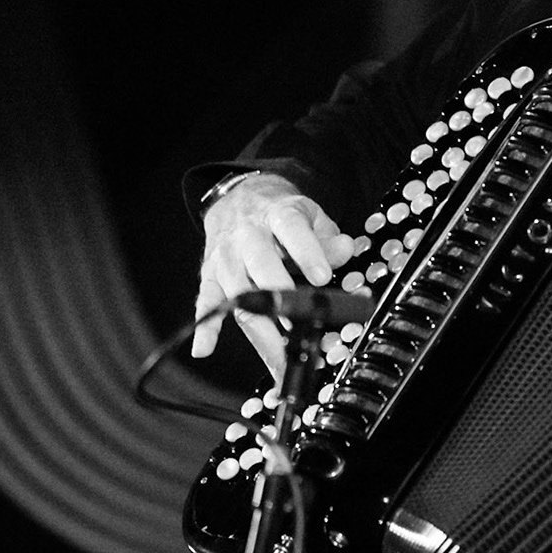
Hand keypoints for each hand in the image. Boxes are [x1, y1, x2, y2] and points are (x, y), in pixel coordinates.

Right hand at [192, 173, 364, 378]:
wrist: (238, 198)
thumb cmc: (279, 215)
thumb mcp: (310, 216)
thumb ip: (328, 238)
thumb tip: (346, 250)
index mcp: (277, 214)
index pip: (292, 230)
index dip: (308, 254)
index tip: (322, 278)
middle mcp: (247, 234)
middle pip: (261, 265)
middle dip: (279, 296)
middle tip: (298, 325)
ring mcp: (226, 256)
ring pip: (238, 292)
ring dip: (257, 324)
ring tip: (277, 354)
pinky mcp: (210, 274)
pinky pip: (207, 302)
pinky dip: (206, 326)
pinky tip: (205, 348)